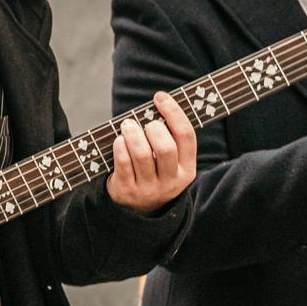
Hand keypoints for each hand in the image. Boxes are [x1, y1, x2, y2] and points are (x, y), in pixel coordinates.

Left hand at [107, 91, 196, 212]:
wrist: (137, 208)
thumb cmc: (153, 172)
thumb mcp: (169, 162)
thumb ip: (168, 138)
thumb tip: (159, 102)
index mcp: (187, 169)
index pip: (187, 136)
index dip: (174, 113)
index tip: (160, 97)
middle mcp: (171, 180)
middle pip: (165, 148)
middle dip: (153, 128)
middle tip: (144, 123)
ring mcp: (149, 187)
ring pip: (142, 155)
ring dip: (133, 134)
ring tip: (128, 126)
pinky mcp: (128, 190)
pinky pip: (124, 163)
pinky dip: (120, 147)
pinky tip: (119, 140)